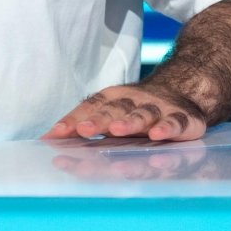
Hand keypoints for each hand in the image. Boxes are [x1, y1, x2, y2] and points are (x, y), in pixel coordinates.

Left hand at [42, 84, 206, 141]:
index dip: (73, 119)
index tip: (56, 134)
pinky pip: (176, 124)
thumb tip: (46, 137)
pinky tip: (158, 134)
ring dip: (130, 122)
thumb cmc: (137, 110)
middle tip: (83, 130)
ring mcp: (159, 110)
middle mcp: (134, 103)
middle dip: (99, 121)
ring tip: (117, 130)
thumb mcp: (110, 112)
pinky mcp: (184, 120)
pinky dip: (167, 128)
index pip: (90, 108)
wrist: (183, 92)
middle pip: (115, 111)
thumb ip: (79, 124)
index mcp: (114, 100)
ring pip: (143, 115)